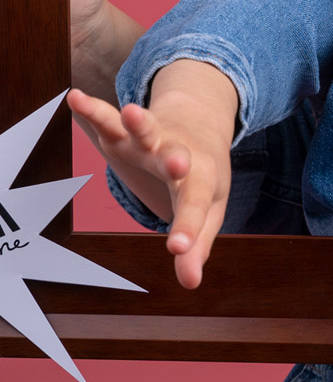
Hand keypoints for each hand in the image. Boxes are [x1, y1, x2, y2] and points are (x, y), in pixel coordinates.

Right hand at [67, 59, 237, 288]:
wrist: (198, 124)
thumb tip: (190, 284)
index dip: (187, 227)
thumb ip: (197, 244)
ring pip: (144, 128)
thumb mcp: (208, 210)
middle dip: (174, 159)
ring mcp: (149, 140)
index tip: (177, 249)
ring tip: (131, 111)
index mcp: (200, 178)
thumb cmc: (202, 177)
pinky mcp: (122, 131)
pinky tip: (74, 98)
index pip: (195, 204)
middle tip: (177, 163)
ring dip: (139, 122)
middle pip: (176, 155)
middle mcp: (176, 154)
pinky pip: (106, 117)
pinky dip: (92, 108)